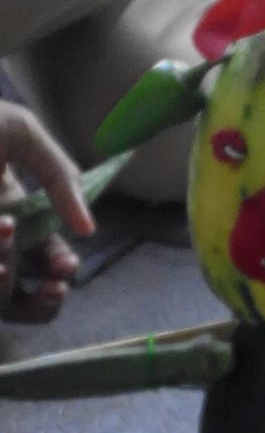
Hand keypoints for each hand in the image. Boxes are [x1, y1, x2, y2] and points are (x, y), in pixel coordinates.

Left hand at [0, 100, 94, 321]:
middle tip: (50, 285)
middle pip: (14, 294)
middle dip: (37, 299)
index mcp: (9, 211)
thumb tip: (88, 228)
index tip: (67, 268)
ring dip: (4, 286)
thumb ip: (59, 176)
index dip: (56, 269)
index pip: (40, 258)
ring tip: (6, 255)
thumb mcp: (20, 134)